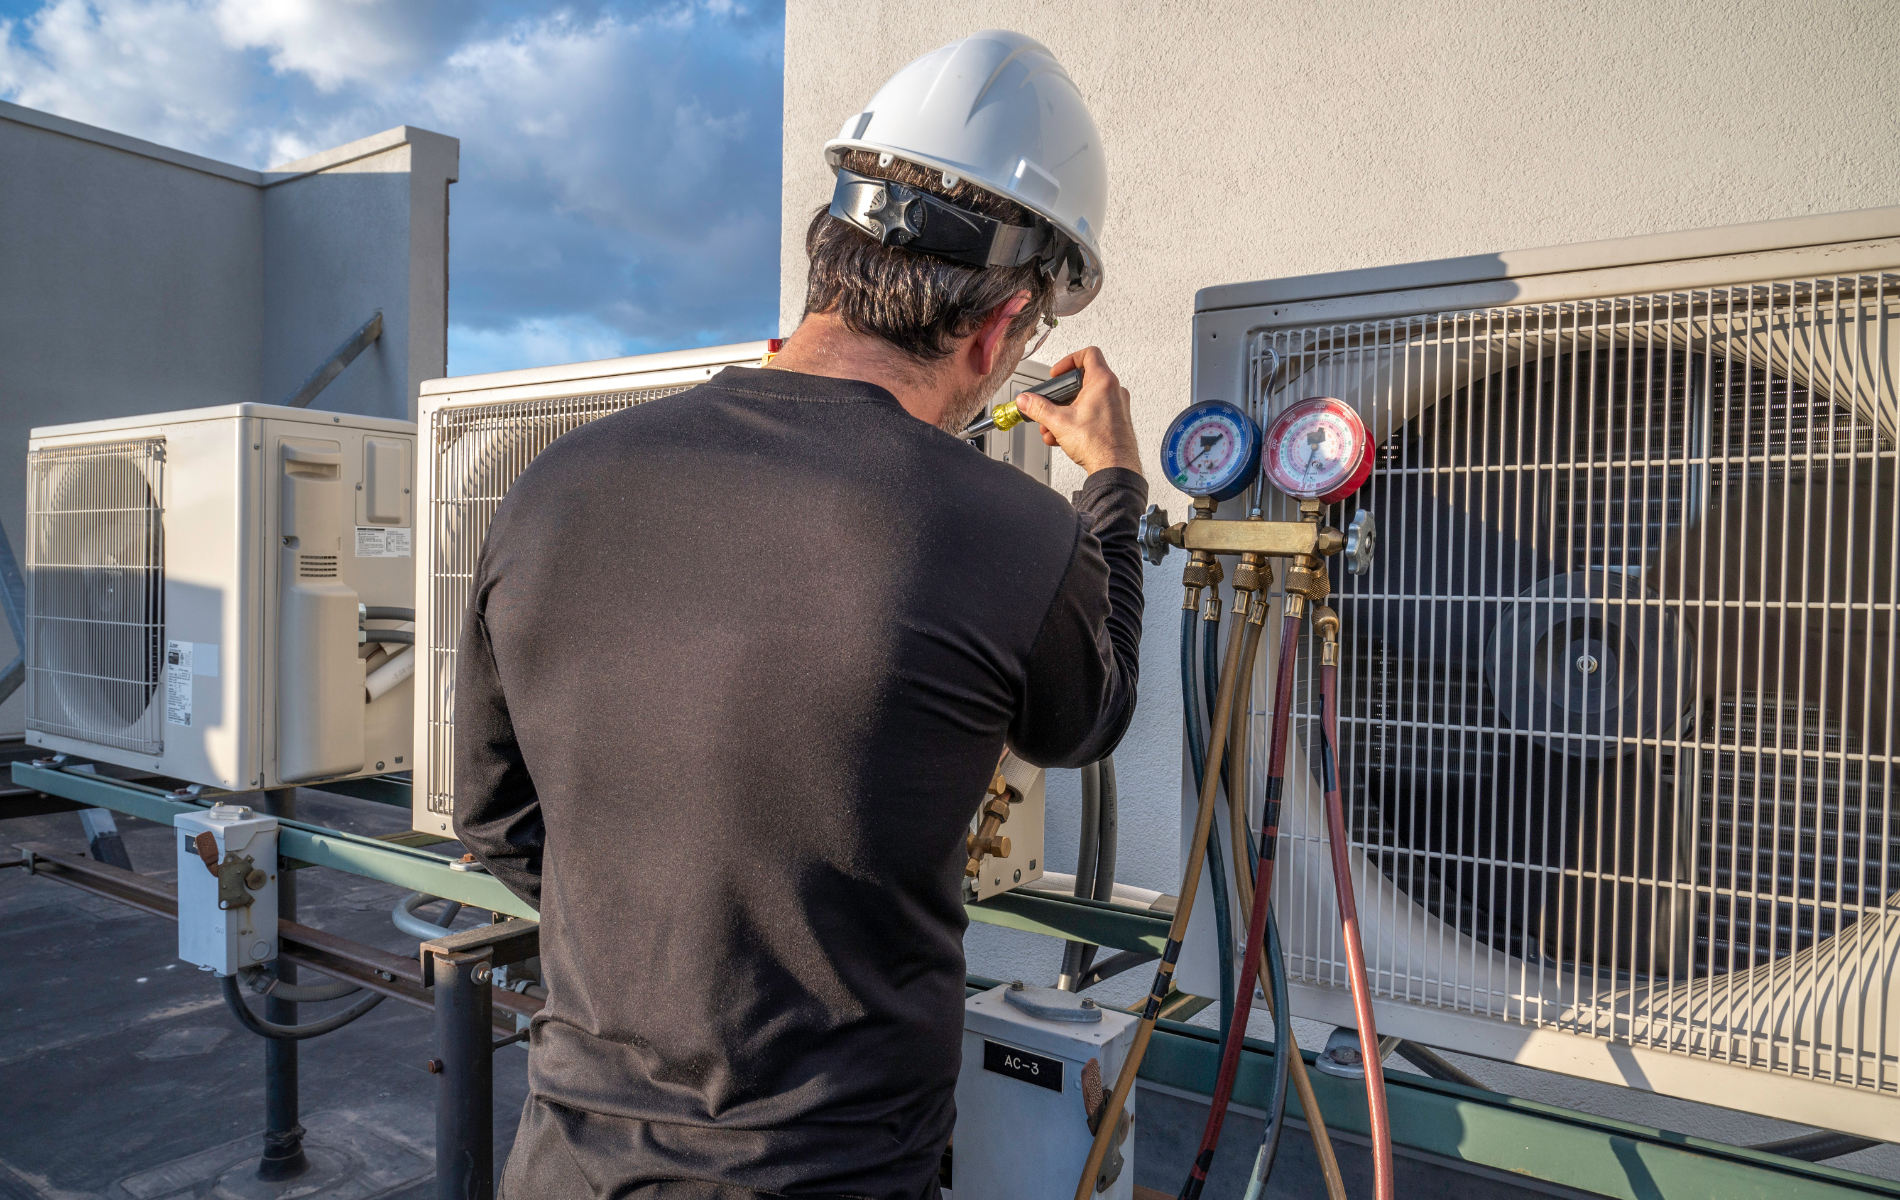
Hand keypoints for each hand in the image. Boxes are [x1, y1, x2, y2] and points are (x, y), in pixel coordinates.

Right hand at [1014, 346, 1141, 476]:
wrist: (1114, 468)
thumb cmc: (1098, 444)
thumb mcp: (1059, 422)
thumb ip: (1038, 408)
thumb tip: (1026, 400)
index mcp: (1103, 382)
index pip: (1089, 354)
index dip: (1069, 360)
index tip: (1057, 374)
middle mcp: (1114, 391)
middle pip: (1083, 381)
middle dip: (1061, 397)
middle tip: (1050, 405)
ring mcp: (1117, 406)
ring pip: (1086, 401)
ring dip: (1065, 413)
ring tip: (1052, 428)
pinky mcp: (1116, 421)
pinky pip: (1093, 414)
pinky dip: (1077, 421)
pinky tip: (1063, 437)